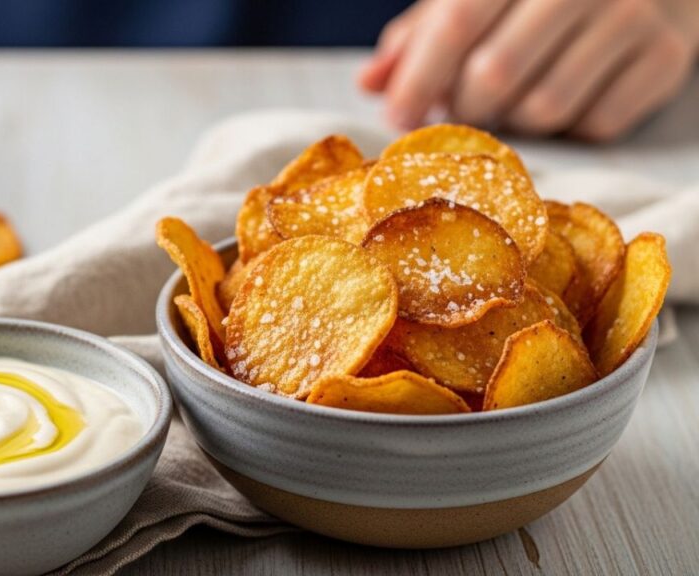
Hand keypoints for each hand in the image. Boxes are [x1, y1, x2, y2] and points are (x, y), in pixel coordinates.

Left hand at [360, 0, 698, 140]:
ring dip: (513, 123)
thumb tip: (370, 83)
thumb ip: (422, 34)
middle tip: (461, 109)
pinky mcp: (668, 58)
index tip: (397, 117)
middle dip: (465, 108)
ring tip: (512, 103)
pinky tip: (564, 102)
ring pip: (543, 108)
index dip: (419, 79)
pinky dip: (567, 130)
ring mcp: (633, 16)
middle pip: (495, 75)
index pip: (457, 21)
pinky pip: (595, 126)